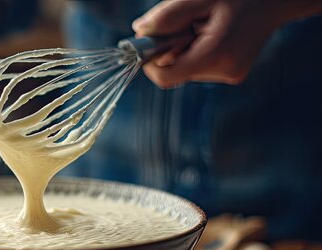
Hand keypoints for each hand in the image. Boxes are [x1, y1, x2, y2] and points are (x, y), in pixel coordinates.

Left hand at [132, 0, 320, 87]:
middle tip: (187, 25)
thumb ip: (168, 16)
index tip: (150, 42)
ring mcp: (230, 76)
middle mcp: (225, 72)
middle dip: (171, 50)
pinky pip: (200, 68)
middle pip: (175, 73)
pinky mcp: (232, 74)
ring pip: (187, 70)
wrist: (275, 0)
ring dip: (185, 50)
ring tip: (203, 27)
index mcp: (215, 55)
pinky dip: (197, 52)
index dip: (150, 62)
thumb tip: (139, 31)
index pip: (166, 77)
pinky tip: (212, 35)